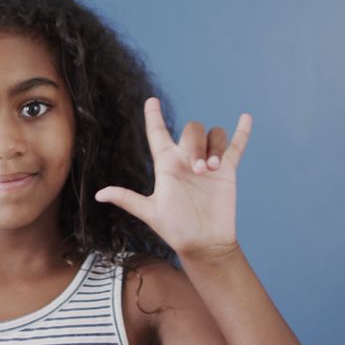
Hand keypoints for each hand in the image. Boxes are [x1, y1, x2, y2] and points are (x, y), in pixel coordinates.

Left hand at [94, 97, 252, 258]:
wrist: (203, 243)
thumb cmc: (175, 229)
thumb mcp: (150, 212)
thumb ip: (128, 199)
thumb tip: (99, 195)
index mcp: (166, 164)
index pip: (158, 133)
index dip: (154, 116)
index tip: (151, 101)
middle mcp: (186, 160)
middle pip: (192, 130)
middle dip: (195, 144)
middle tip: (198, 170)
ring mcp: (208, 164)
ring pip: (213, 135)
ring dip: (213, 147)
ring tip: (212, 169)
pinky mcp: (228, 171)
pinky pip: (236, 146)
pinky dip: (241, 132)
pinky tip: (245, 118)